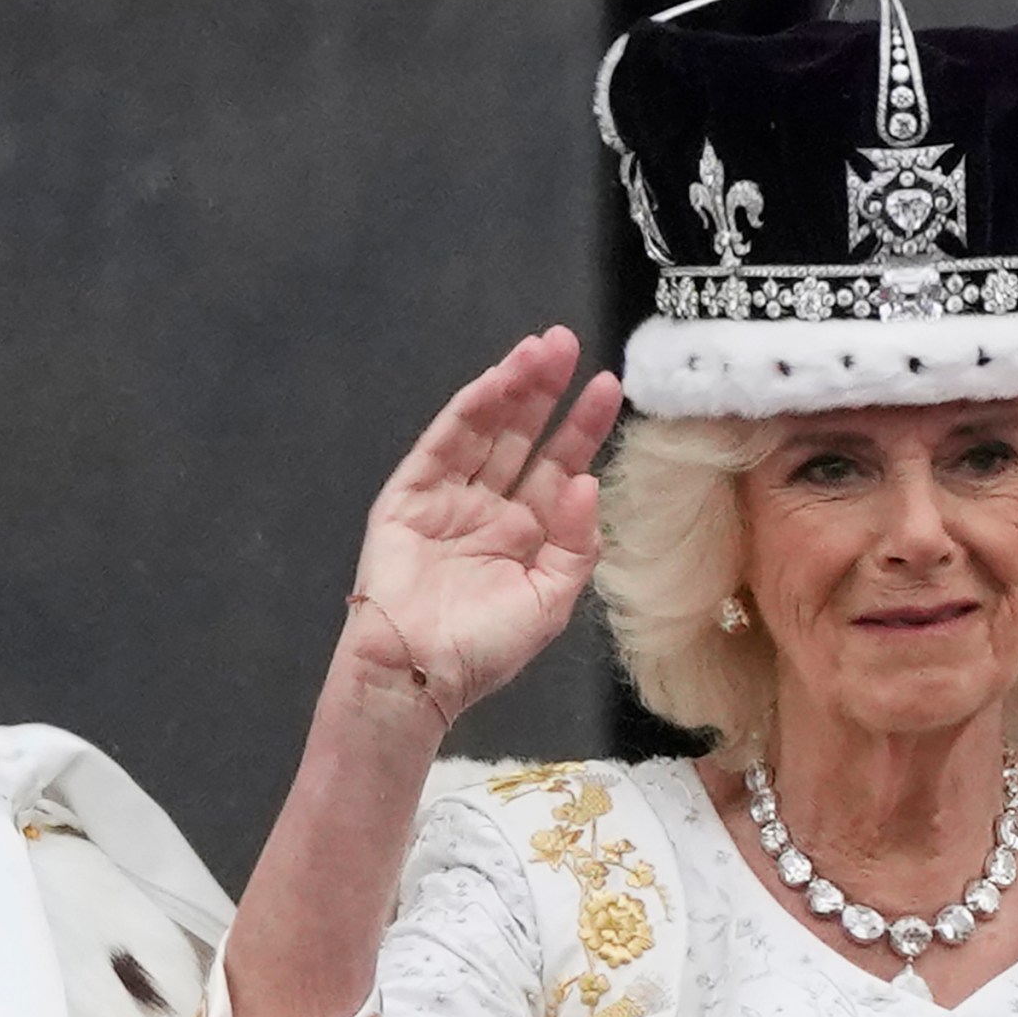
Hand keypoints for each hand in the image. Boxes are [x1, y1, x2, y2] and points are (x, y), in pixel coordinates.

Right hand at [339, 326, 621, 724]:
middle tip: (568, 343)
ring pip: (485, 431)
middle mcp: (490, 508)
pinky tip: (495, 382)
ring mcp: (448, 498)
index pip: (560, 467)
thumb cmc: (485, 649)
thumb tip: (588, 482)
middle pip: (523, 437)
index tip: (608, 385)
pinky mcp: (409, 495)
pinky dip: (470, 411)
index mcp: (527, 534)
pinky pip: (443, 444)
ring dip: (511, 389)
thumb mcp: (550, 601)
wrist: (419, 673)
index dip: (582, 427)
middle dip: (546, 391)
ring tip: (539, 350)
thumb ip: (576, 543)